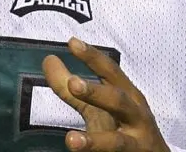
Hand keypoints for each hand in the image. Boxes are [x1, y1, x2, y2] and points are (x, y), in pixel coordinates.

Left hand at [43, 38, 169, 151]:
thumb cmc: (126, 128)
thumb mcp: (101, 106)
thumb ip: (72, 88)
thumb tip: (48, 60)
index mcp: (129, 96)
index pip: (111, 72)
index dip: (93, 57)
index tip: (73, 43)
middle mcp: (137, 117)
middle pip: (118, 101)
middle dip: (97, 93)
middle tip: (74, 84)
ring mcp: (137, 143)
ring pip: (118, 142)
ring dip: (95, 141)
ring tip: (71, 140)